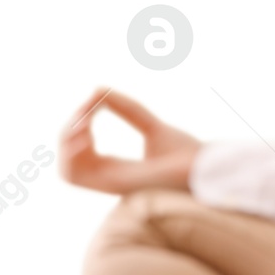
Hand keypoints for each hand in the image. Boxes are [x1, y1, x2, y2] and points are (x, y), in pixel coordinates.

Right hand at [58, 87, 200, 194]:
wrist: (209, 169)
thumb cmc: (189, 154)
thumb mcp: (151, 125)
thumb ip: (126, 109)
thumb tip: (97, 89)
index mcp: (118, 168)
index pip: (83, 151)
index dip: (80, 124)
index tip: (95, 100)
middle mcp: (111, 180)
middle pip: (68, 160)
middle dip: (68, 131)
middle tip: (86, 110)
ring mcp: (112, 185)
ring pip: (66, 170)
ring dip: (66, 142)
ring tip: (84, 121)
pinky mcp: (116, 185)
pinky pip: (73, 175)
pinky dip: (71, 153)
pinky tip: (87, 132)